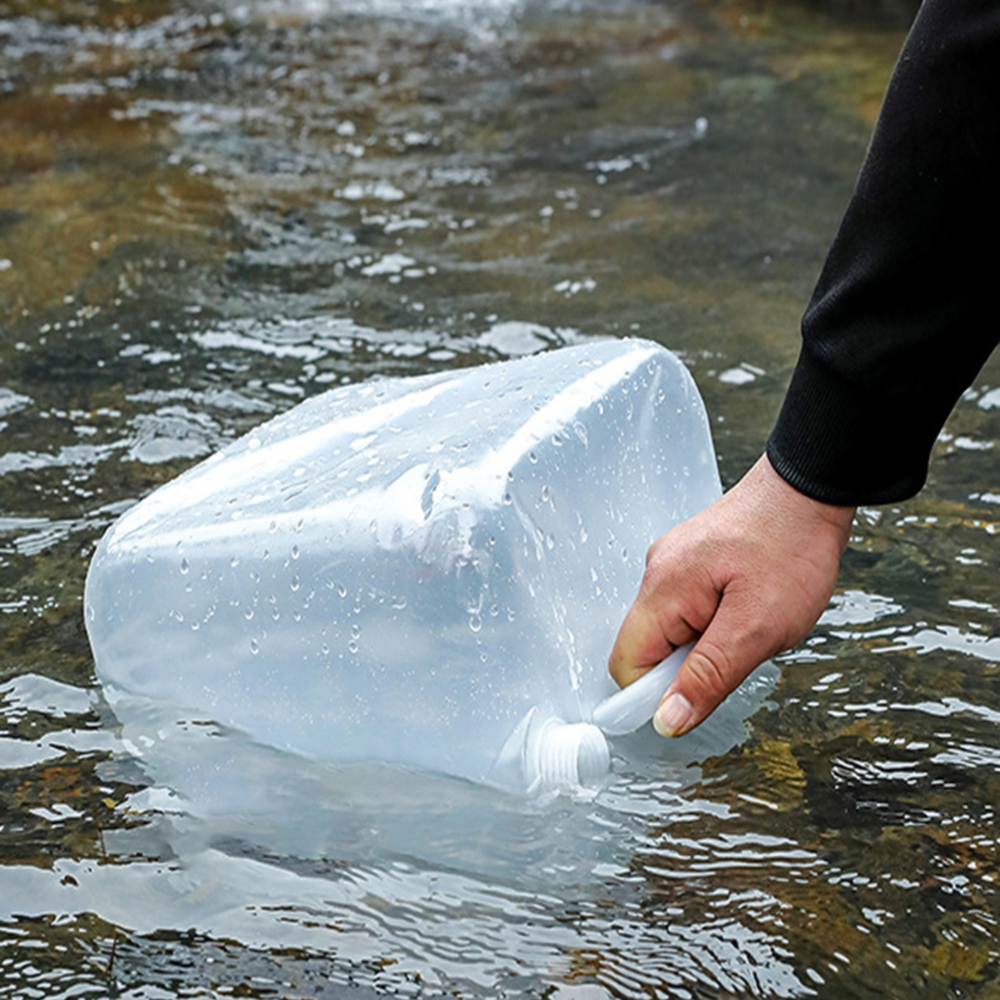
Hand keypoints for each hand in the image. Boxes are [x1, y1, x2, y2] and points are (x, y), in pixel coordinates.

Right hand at [609, 454, 854, 735]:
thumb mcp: (759, 627)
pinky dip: (712, 619)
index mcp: (663, 589)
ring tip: (749, 620)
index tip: (701, 691)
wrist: (809, 488)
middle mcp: (657, 573)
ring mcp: (671, 563)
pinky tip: (747, 603)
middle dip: (690, 664)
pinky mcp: (689, 560)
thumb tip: (667, 719)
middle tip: (738, 647)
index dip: (656, 693)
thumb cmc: (791, 547)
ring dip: (705, 641)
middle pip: (647, 648)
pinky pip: (685, 607)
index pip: (626, 664)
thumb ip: (709, 676)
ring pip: (669, 630)